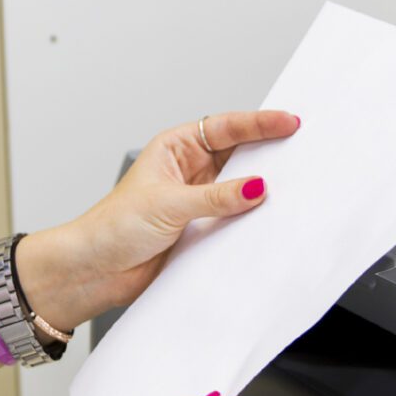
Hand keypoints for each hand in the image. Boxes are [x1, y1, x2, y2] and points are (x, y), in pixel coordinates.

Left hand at [16, 108, 300, 329]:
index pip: (224, 128)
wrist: (94, 271)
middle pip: (238, 154)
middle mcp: (188, 171)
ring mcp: (197, 201)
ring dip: (262, 189)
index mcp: (175, 148)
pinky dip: (252, 219)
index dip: (259, 124)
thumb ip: (216, 197)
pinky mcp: (201, 230)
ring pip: (240, 188)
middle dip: (268, 152)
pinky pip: (235, 219)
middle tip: (302, 149)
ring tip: (293, 184)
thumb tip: (256, 187)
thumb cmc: (112, 228)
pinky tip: (270, 219)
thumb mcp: (169, 205)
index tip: (288, 123)